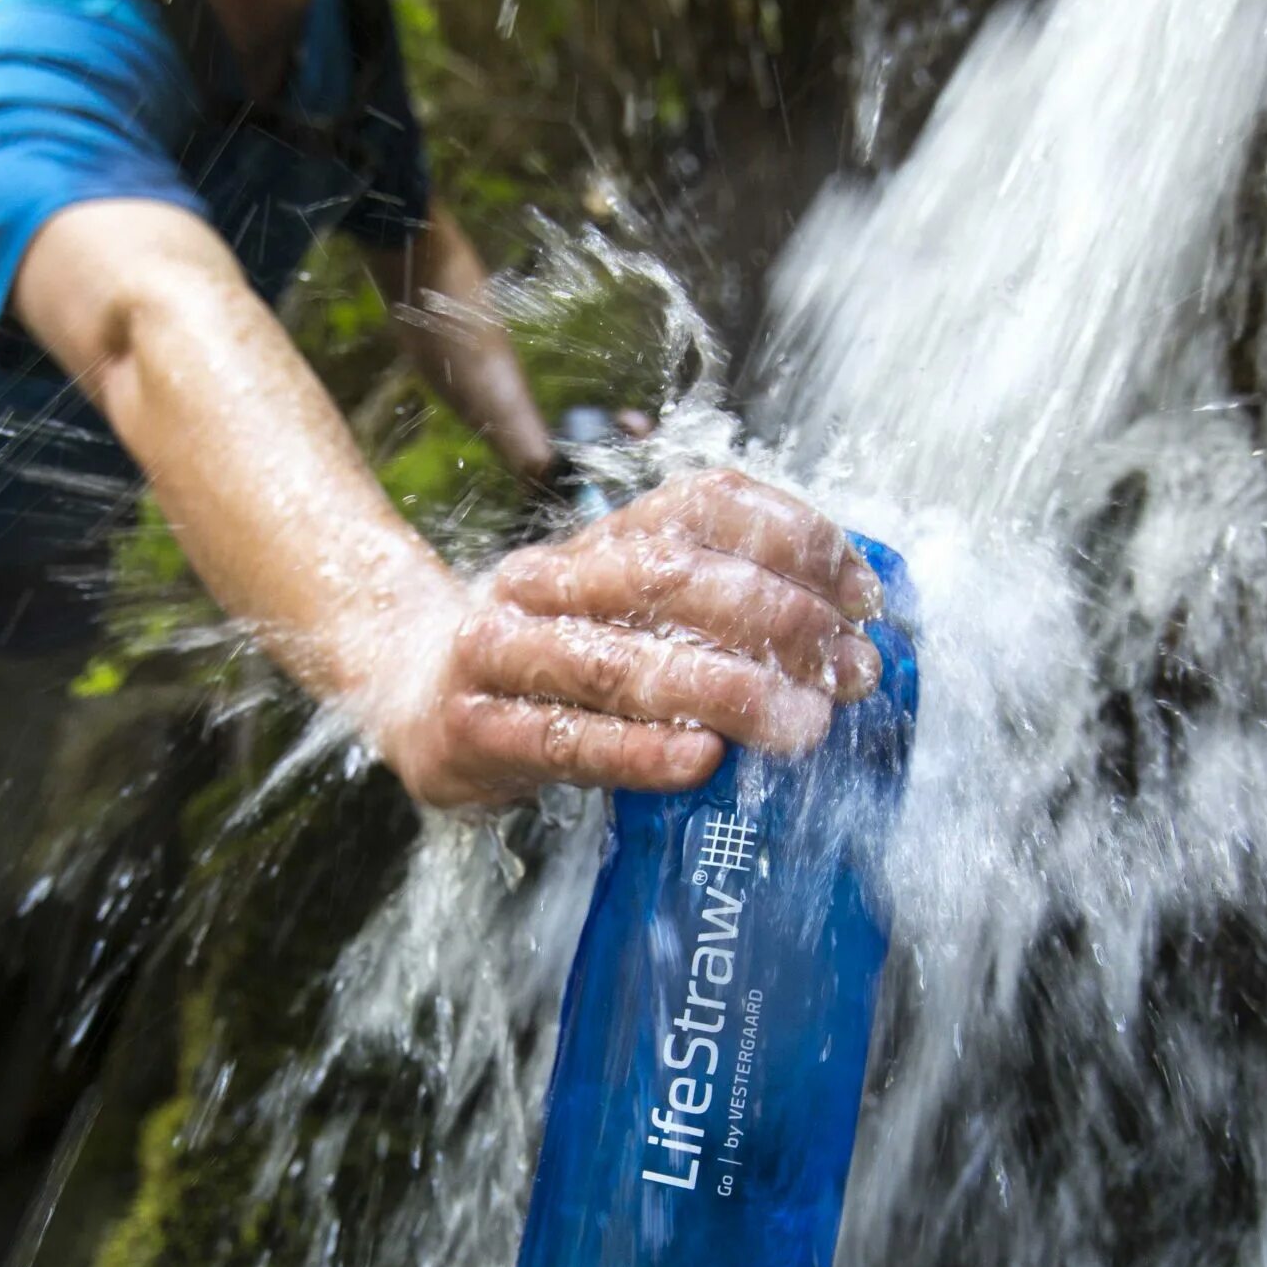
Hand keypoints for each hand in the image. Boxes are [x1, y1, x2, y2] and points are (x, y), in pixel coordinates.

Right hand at [375, 470, 883, 808]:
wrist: (402, 687)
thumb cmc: (548, 661)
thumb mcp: (622, 611)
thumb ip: (711, 610)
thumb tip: (841, 629)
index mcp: (595, 537)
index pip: (704, 505)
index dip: (795, 538)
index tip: (863, 594)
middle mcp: (543, 580)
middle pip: (668, 578)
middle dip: (777, 622)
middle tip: (849, 672)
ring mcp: (496, 654)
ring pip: (619, 661)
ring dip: (726, 691)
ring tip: (800, 723)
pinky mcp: (469, 732)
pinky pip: (565, 740)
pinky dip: (640, 752)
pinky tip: (701, 761)